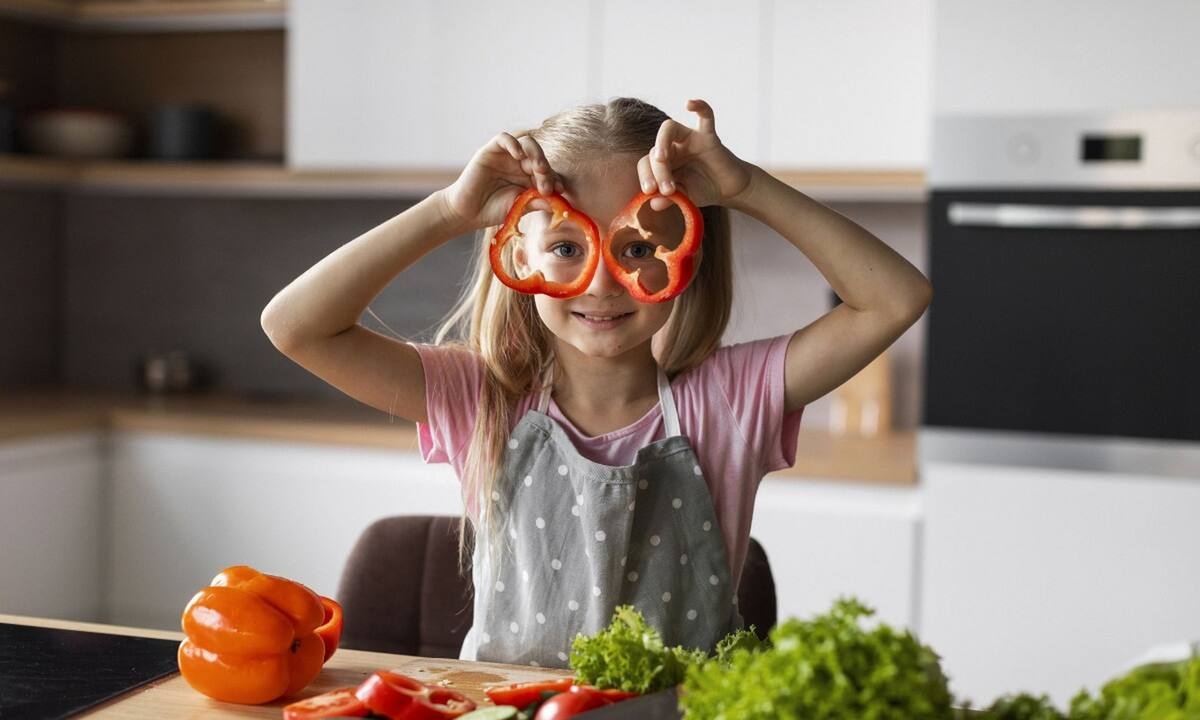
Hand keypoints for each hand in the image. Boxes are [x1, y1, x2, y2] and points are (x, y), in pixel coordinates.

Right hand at [440, 132, 563, 230]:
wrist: (468, 212)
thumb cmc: (493, 211)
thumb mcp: (519, 207)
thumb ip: (537, 202)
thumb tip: (558, 203)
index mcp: (530, 177)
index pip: (548, 171)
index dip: (555, 179)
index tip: (559, 190)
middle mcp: (520, 164)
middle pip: (540, 157)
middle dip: (546, 169)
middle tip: (547, 185)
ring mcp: (506, 156)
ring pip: (527, 143)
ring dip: (536, 154)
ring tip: (538, 168)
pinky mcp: (491, 150)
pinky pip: (504, 138)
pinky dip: (513, 143)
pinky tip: (519, 155)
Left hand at [638, 99, 754, 210]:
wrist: (728, 189)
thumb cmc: (702, 190)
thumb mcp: (684, 198)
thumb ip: (669, 200)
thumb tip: (653, 203)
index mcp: (661, 161)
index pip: (645, 163)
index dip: (645, 176)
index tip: (650, 192)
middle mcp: (672, 146)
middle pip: (655, 149)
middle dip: (658, 171)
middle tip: (667, 190)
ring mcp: (689, 138)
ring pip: (669, 128)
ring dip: (662, 141)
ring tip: (661, 157)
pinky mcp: (708, 136)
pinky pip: (705, 116)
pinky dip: (699, 106)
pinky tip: (689, 104)